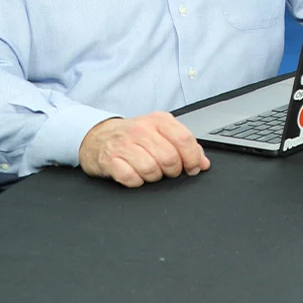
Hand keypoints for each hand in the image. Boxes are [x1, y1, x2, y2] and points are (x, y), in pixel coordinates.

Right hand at [78, 112, 209, 187]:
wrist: (98, 136)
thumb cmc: (134, 136)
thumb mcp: (161, 132)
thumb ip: (185, 145)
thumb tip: (203, 163)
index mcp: (159, 120)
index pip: (184, 139)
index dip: (193, 158)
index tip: (194, 168)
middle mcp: (141, 129)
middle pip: (169, 157)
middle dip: (173, 170)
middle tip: (169, 172)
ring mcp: (123, 144)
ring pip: (151, 169)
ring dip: (154, 177)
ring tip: (151, 172)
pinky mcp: (109, 159)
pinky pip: (130, 178)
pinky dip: (137, 182)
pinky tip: (136, 176)